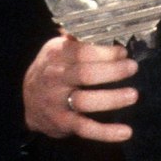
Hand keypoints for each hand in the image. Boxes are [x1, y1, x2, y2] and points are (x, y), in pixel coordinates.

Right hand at [21, 34, 137, 141]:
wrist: (28, 100)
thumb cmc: (52, 70)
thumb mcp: (57, 49)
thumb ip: (77, 40)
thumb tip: (104, 29)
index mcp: (56, 55)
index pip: (81, 51)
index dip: (105, 52)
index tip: (123, 53)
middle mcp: (54, 77)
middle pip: (85, 74)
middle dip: (112, 71)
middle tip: (132, 68)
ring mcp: (57, 102)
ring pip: (85, 101)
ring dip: (111, 99)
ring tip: (133, 95)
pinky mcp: (62, 123)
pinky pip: (85, 128)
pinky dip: (106, 132)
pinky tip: (125, 132)